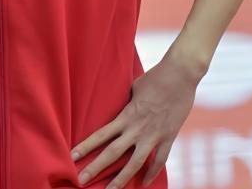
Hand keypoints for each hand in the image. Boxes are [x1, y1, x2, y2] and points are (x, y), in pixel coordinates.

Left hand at [71, 55, 197, 187]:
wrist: (180, 75)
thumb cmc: (155, 77)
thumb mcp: (134, 88)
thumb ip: (127, 101)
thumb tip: (121, 106)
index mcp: (126, 115)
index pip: (101, 134)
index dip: (85, 146)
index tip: (71, 156)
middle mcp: (136, 128)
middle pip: (112, 153)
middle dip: (95, 168)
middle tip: (81, 180)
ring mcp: (153, 135)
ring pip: (134, 163)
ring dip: (121, 179)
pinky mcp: (169, 137)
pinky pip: (159, 160)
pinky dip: (152, 173)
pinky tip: (144, 182)